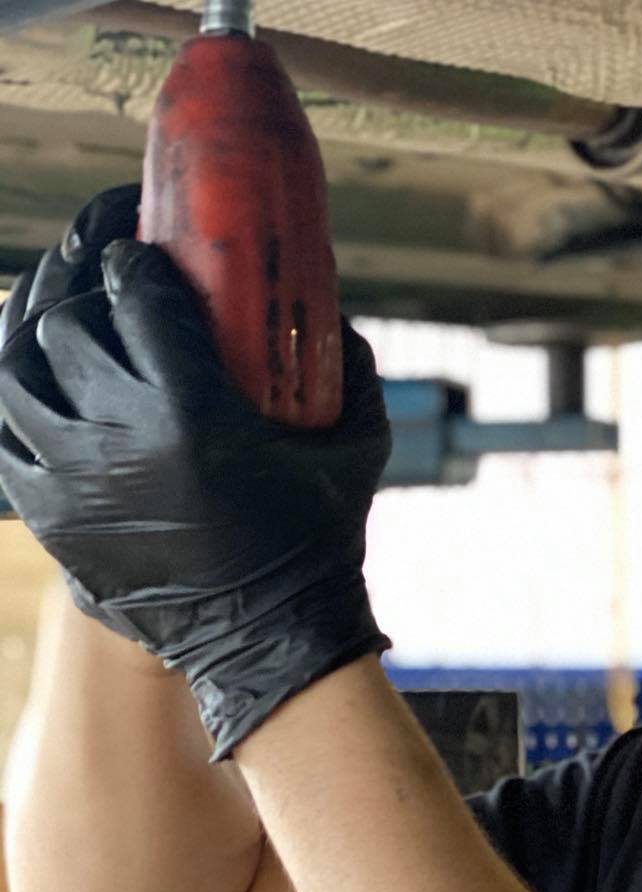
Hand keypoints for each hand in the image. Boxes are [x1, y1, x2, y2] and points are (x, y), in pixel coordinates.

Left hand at [0, 189, 392, 758]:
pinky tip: (38, 383)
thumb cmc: (320, 541)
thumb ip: (348, 366)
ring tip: (59, 321)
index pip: (134, 293)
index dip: (130, 254)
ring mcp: (74, 483)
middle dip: (80, 288)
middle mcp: (120, 441)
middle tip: (102, 279)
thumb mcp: (357, 445)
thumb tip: (330, 307)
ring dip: (32, 336)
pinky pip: (3, 438)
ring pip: (13, 373)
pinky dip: (14, 402)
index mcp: (194, 413)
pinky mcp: (50, 519)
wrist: (271, 644)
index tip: (140, 247)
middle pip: (63, 324)